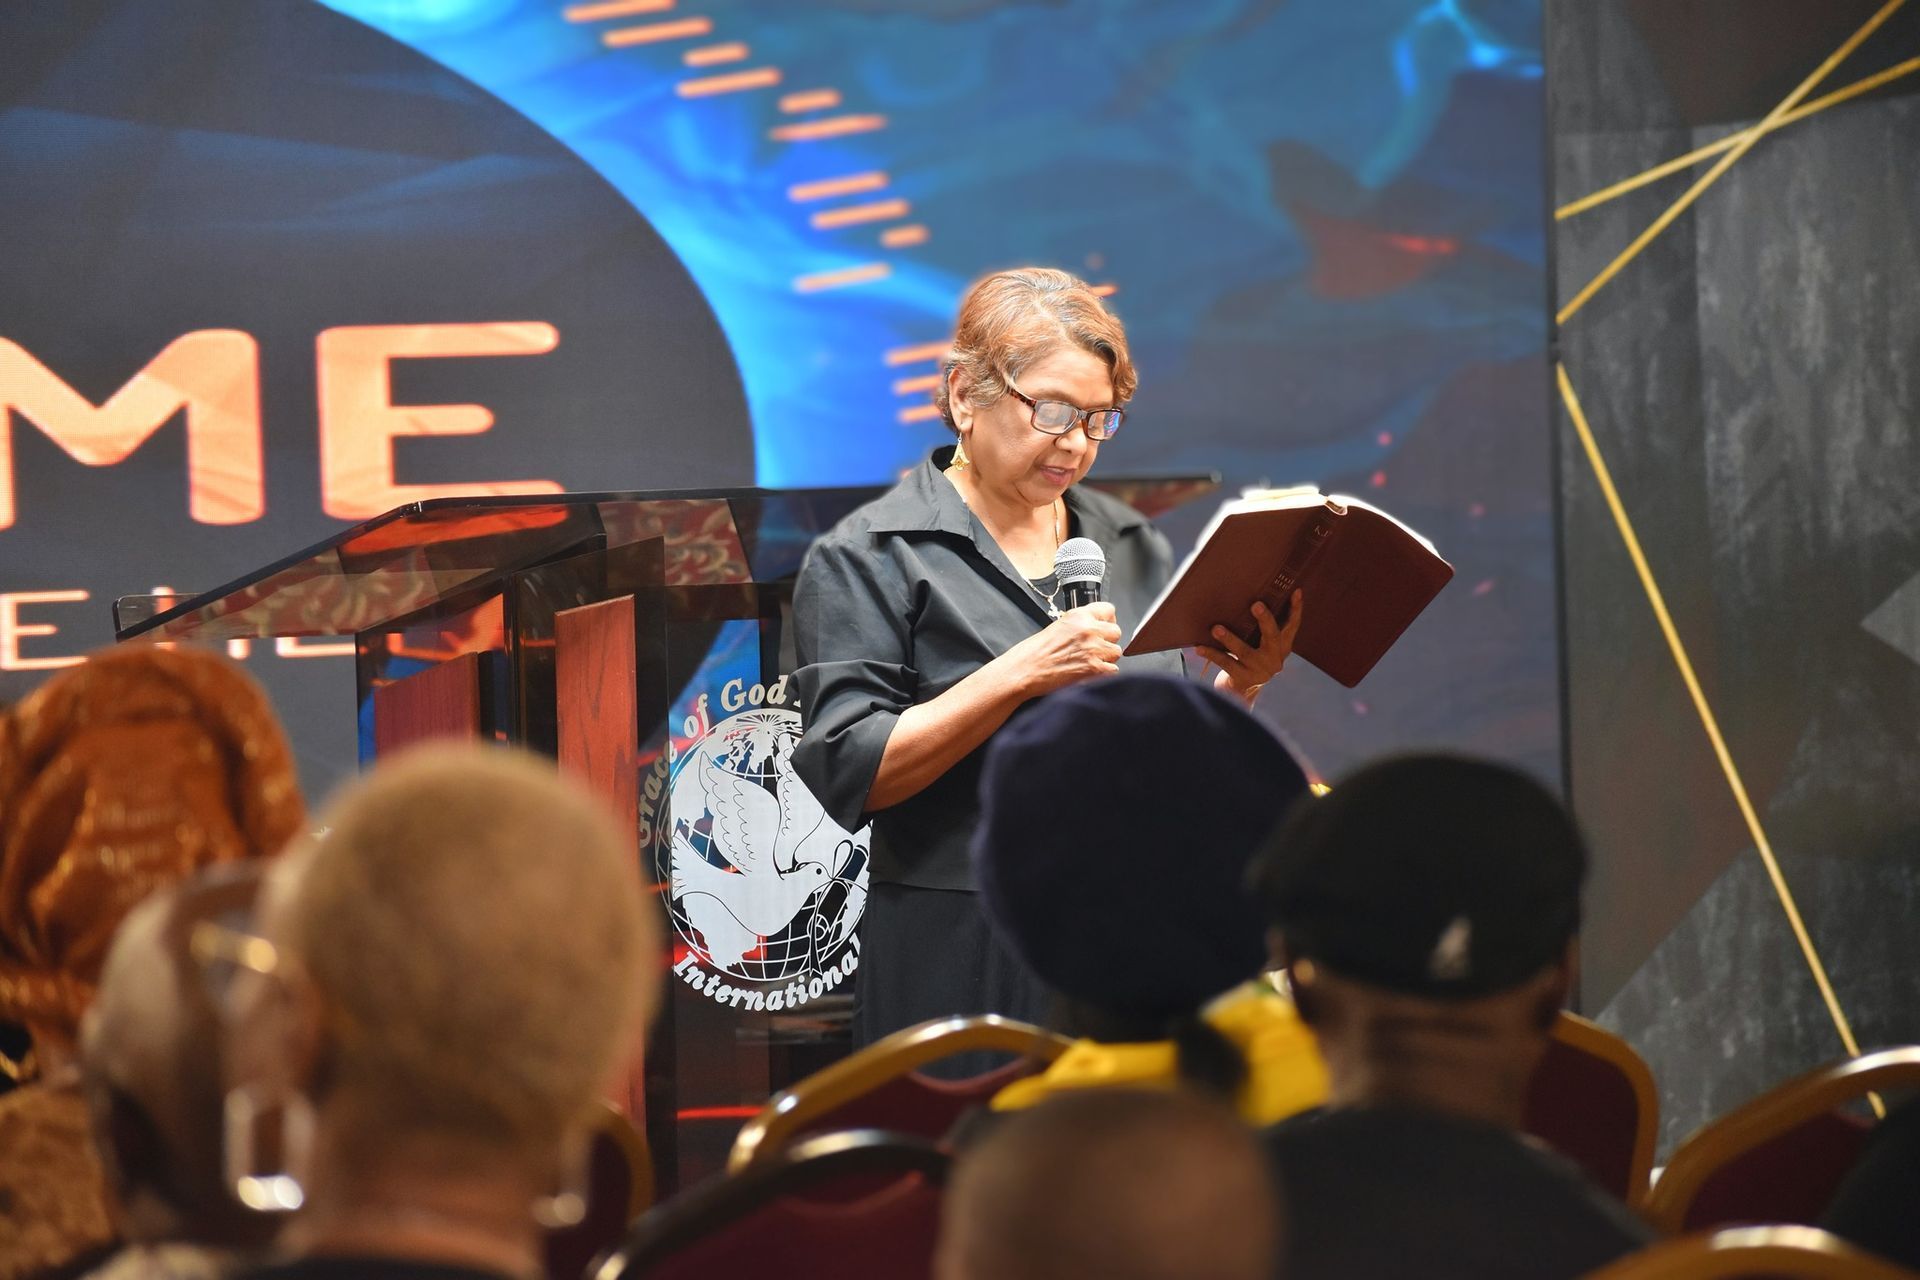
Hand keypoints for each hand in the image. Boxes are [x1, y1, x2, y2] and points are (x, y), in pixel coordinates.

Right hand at [1000, 602, 1121, 696]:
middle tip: (1096, 647)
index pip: (1109, 610)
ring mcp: (1093, 650)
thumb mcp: (1058, 626)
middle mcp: (1088, 630)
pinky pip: (1113, 670)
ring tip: (1091, 661)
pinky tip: (1090, 672)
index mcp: (1079, 616)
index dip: (1107, 620)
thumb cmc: (1034, 652)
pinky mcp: (1094, 669)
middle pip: (1116, 632)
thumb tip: (1095, 627)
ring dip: (1107, 657)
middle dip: (1108, 640)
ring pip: (1116, 651)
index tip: (1103, 626)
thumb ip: (1080, 624)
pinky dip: (1104, 673)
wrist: (1025, 671)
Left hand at [1196, 590, 1301, 704]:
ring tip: (1216, 628)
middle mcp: (1274, 659)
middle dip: (1265, 620)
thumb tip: (1248, 596)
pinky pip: (1226, 664)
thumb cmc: (1249, 658)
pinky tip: (1199, 647)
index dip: (1296, 609)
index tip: (1296, 591)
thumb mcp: (1260, 645)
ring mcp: (1260, 671)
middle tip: (1256, 604)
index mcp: (1282, 647)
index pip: (1292, 626)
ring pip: (1244, 652)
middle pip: (1272, 636)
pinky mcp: (1244, 679)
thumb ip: (1261, 629)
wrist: (1240, 691)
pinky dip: (1212, 654)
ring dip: (1229, 639)